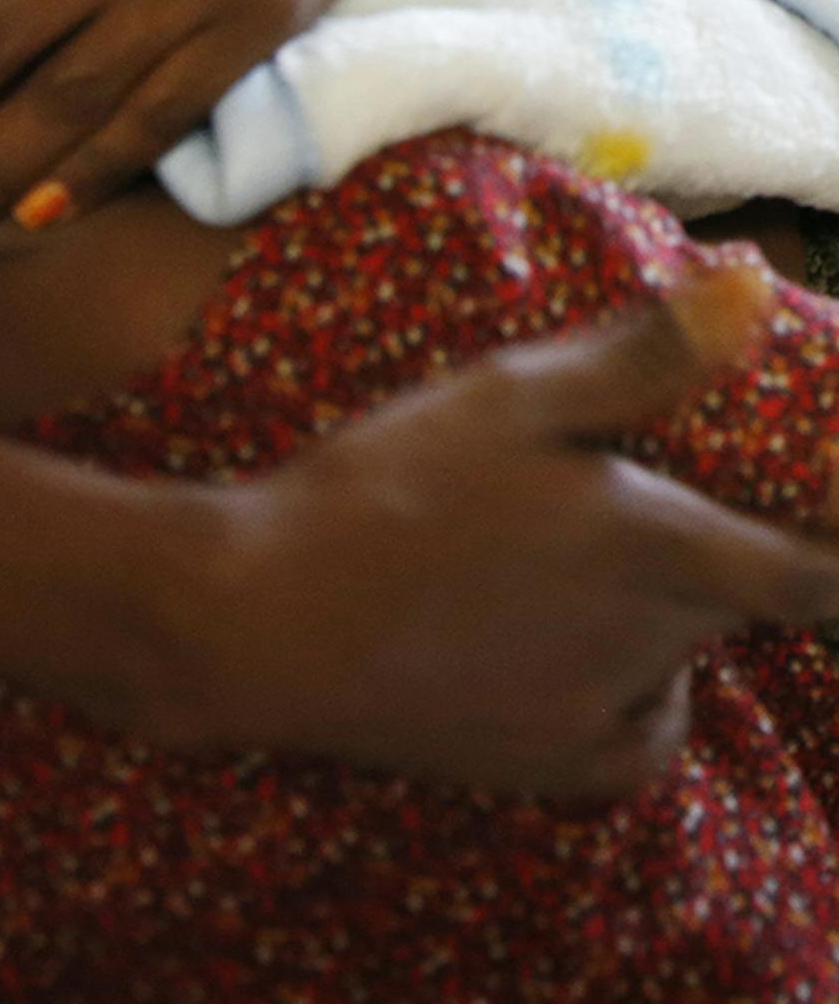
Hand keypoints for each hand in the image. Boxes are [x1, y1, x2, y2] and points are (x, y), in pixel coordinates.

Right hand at [173, 261, 838, 792]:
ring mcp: (606, 715)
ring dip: (653, 608)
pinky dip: (622, 687)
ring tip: (548, 555)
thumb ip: (644, 354)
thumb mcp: (512, 396)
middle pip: (736, 600)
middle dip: (715, 550)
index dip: (838, 545)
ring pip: (677, 654)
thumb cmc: (390, 487)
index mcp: (658, 545)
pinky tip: (551, 639)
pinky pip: (636, 728)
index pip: (817, 573)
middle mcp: (655, 641)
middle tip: (616, 501)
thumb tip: (750, 285)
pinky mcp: (556, 770)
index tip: (820, 508)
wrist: (273, 621)